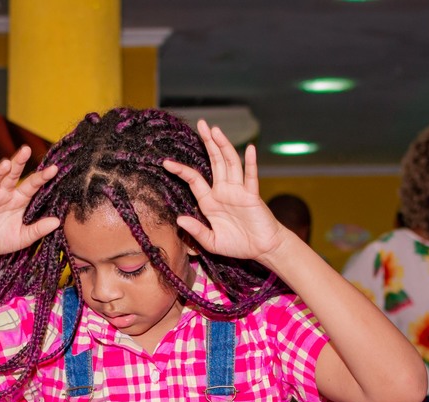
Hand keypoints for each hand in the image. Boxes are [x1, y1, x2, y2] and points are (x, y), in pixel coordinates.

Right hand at [0, 146, 59, 264]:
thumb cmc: (3, 240)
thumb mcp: (24, 237)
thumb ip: (38, 229)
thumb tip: (57, 222)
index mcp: (18, 199)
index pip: (31, 185)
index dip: (41, 177)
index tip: (54, 169)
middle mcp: (4, 194)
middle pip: (11, 175)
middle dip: (18, 162)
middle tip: (26, 150)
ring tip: (6, 164)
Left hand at [164, 120, 287, 265]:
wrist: (262, 249)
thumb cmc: (238, 245)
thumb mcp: (212, 242)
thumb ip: (197, 231)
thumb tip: (179, 219)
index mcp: (210, 202)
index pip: (194, 180)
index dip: (181, 171)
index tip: (166, 162)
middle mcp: (223, 191)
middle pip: (214, 162)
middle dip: (207, 143)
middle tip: (201, 124)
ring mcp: (238, 191)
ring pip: (230, 163)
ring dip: (223, 146)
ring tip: (216, 130)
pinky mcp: (252, 195)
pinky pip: (251, 177)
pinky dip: (251, 162)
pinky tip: (249, 148)